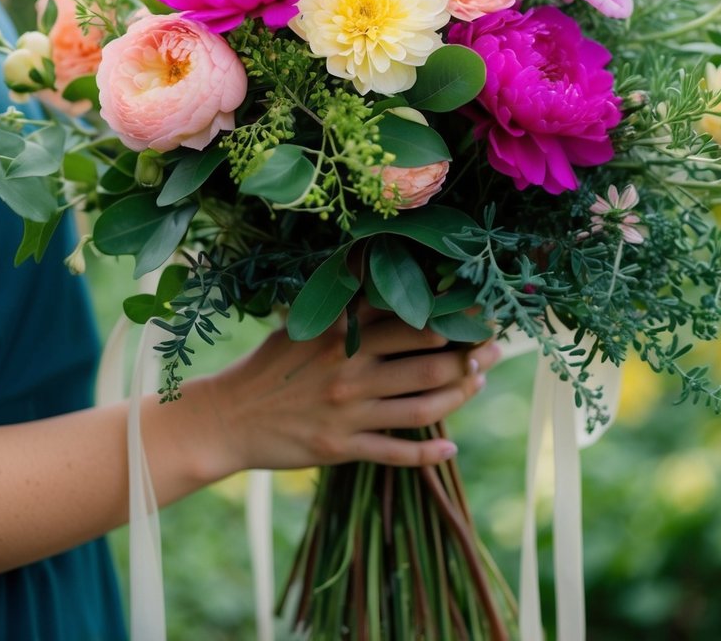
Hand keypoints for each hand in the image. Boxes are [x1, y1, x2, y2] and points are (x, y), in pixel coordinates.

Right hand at [201, 310, 501, 475]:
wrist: (228, 417)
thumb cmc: (269, 365)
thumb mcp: (302, 322)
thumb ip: (342, 303)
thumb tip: (374, 267)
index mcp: (343, 332)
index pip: (409, 317)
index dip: (450, 315)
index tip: (477, 309)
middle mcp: (351, 368)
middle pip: (429, 362)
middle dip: (469, 355)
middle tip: (492, 348)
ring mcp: (349, 411)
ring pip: (422, 405)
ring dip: (459, 395)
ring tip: (478, 383)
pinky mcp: (342, 447)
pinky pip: (395, 452)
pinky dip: (428, 452)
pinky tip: (451, 446)